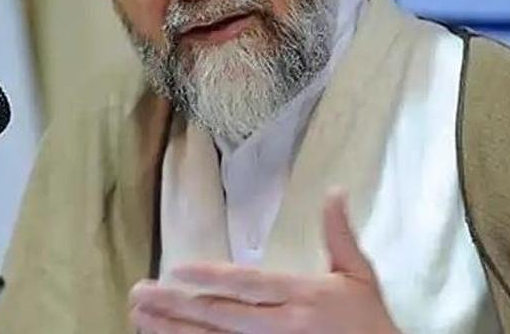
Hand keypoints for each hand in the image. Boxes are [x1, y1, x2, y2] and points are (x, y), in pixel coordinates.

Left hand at [129, 190, 399, 332]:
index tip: (175, 269)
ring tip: (140, 320)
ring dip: (174, 332)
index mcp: (302, 297)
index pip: (248, 284)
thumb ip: (338, 235)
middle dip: (176, 306)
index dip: (211, 277)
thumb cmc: (370, 322)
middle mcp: (283, 327)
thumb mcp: (359, 275)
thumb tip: (334, 190)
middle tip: (139, 294)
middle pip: (221, 316)